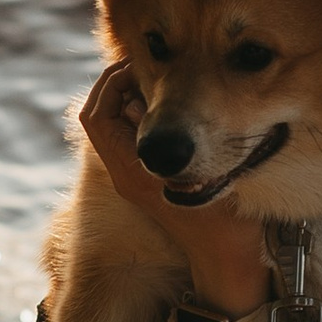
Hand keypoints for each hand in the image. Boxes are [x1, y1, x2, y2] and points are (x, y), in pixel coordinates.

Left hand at [75, 64, 271, 313]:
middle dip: (114, 85)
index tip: (138, 63)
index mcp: (132, 171)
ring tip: (156, 80)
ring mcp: (130, 179)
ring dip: (125, 99)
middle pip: (98, 117)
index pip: (97, 116)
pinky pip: (125, 138)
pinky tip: (166, 107)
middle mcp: (123, 175)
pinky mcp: (142, 181)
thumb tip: (152, 93)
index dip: (110, 83)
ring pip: (110, 126)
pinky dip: (137, 116)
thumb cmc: (223, 218)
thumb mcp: (206, 169)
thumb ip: (175, 133)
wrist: (224, 257)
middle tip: (144, 65)